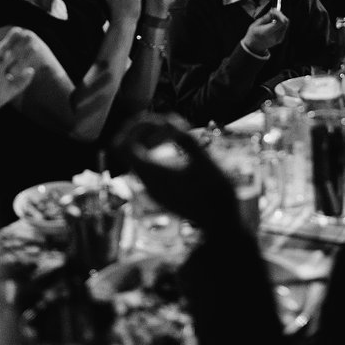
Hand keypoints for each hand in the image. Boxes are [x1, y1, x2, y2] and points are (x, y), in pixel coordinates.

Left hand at [0, 28, 36, 127]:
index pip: (2, 48)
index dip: (10, 40)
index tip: (18, 30)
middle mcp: (0, 69)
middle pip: (13, 55)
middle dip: (21, 46)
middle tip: (30, 36)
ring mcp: (4, 81)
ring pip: (18, 68)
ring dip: (25, 59)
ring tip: (33, 49)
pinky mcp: (7, 93)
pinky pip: (18, 85)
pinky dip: (25, 79)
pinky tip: (30, 71)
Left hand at [113, 113, 239, 232]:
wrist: (221, 223)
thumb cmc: (215, 192)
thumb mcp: (204, 160)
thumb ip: (185, 139)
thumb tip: (168, 121)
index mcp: (153, 174)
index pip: (124, 146)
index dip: (135, 128)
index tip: (158, 121)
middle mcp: (147, 183)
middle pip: (124, 150)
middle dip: (137, 131)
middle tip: (159, 122)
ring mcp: (153, 189)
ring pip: (136, 158)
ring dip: (148, 140)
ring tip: (172, 131)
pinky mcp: (161, 191)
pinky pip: (147, 166)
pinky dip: (155, 151)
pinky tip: (177, 147)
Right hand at [242, 8, 288, 55]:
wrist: (254, 47)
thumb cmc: (253, 34)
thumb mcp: (256, 24)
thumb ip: (266, 17)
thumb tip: (274, 10)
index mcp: (267, 32)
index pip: (280, 22)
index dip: (279, 14)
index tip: (274, 11)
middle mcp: (275, 36)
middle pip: (285, 22)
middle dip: (280, 15)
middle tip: (273, 13)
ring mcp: (279, 38)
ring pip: (286, 24)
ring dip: (280, 19)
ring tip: (272, 19)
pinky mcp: (281, 39)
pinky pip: (284, 28)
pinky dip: (280, 24)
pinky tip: (273, 24)